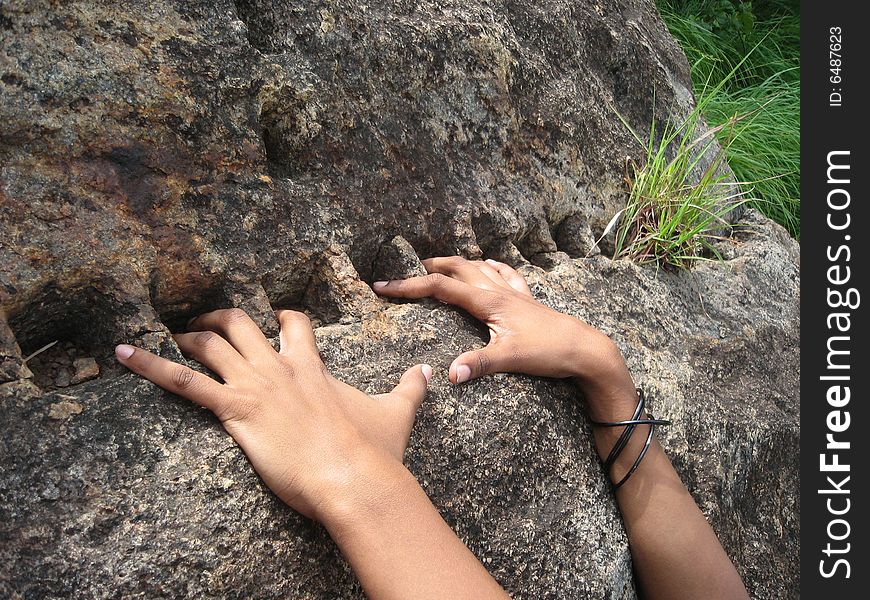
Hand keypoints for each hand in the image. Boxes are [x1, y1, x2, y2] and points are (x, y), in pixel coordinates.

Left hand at [115, 308, 431, 522]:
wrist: (353, 476)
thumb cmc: (372, 449)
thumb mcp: (395, 412)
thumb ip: (410, 387)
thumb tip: (429, 371)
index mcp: (312, 365)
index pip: (292, 323)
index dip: (277, 317)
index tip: (269, 320)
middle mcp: (280, 366)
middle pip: (240, 323)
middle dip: (218, 319)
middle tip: (205, 325)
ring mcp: (255, 385)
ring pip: (208, 344)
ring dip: (185, 337)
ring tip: (168, 337)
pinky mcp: (234, 409)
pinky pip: (184, 382)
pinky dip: (150, 366)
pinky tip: (122, 354)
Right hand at [373, 257, 636, 418]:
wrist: (585, 348)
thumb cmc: (549, 351)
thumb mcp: (510, 359)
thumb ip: (478, 364)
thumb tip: (448, 374)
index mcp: (488, 301)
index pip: (440, 288)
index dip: (408, 285)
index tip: (382, 286)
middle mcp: (499, 291)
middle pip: (458, 268)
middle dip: (429, 267)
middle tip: (406, 270)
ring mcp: (515, 293)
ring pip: (479, 267)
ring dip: (457, 263)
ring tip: (440, 264)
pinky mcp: (528, 300)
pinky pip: (506, 274)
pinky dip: (492, 267)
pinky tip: (492, 264)